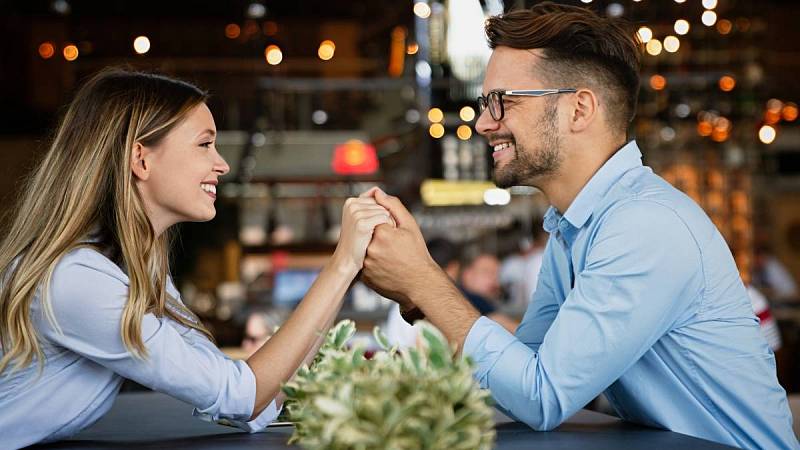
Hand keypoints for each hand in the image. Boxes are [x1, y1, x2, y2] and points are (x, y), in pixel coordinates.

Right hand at [332, 196, 394, 275]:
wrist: (346, 262)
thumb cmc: (357, 242)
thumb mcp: (361, 220)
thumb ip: (370, 204)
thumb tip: (377, 189)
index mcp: (351, 202)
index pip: (377, 199)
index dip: (381, 213)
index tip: (373, 227)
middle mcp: (351, 205)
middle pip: (382, 204)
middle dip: (384, 218)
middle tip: (374, 234)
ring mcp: (355, 213)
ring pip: (384, 211)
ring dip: (386, 224)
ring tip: (375, 237)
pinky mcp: (361, 223)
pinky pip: (384, 218)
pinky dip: (387, 228)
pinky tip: (378, 238)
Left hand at [360, 188, 439, 308]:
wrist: (420, 284)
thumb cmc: (418, 254)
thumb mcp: (410, 226)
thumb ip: (393, 206)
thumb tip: (377, 192)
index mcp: (382, 233)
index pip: (375, 218)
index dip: (386, 225)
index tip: (396, 235)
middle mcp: (371, 249)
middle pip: (368, 233)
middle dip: (379, 237)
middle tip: (394, 248)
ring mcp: (366, 264)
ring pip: (364, 248)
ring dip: (374, 249)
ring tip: (391, 257)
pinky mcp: (364, 276)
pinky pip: (364, 262)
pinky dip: (372, 262)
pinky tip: (386, 266)